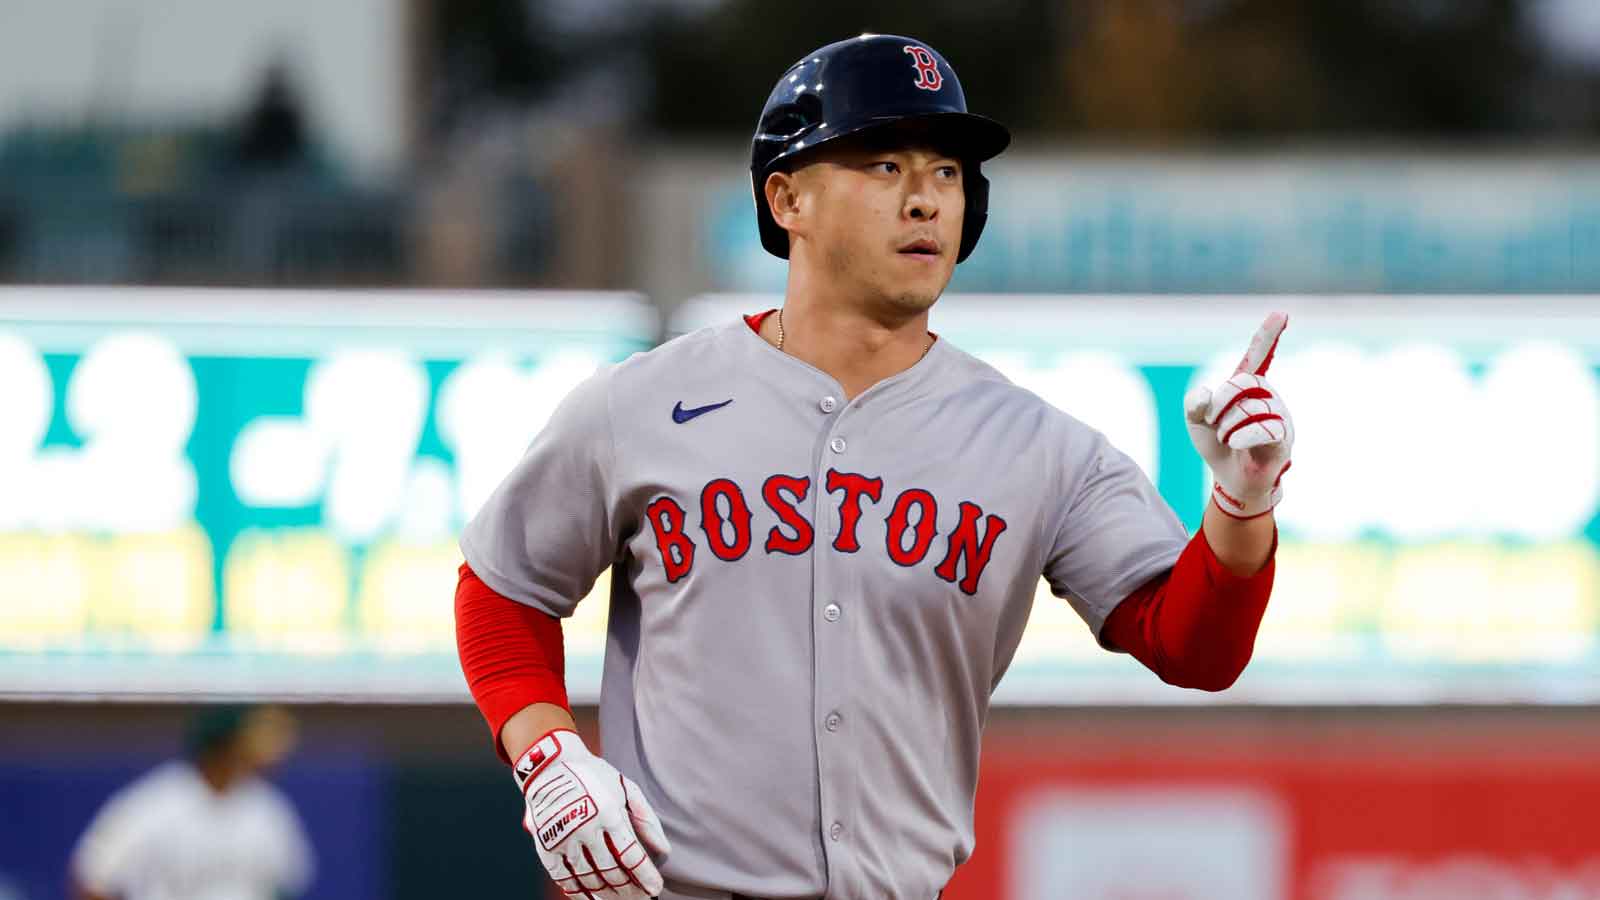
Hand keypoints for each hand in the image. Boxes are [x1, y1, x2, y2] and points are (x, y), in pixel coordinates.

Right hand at [514, 729, 670, 897]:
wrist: (549, 765)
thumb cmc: (594, 776)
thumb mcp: (626, 787)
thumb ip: (646, 819)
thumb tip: (664, 851)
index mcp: (609, 812)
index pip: (631, 856)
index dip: (645, 876)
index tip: (655, 889)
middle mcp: (585, 828)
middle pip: (612, 872)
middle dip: (630, 890)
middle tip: (640, 898)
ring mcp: (563, 839)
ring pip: (589, 879)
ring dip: (607, 895)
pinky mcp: (545, 846)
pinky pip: (564, 879)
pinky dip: (579, 893)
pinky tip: (592, 898)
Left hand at [1184, 312, 1294, 519]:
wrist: (1230, 478)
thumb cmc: (1216, 444)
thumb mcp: (1195, 421)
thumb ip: (1194, 403)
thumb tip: (1206, 396)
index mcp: (1246, 385)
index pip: (1258, 354)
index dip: (1267, 334)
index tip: (1281, 313)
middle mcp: (1267, 394)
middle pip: (1242, 383)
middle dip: (1220, 404)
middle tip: (1213, 423)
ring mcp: (1279, 414)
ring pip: (1250, 409)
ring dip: (1227, 427)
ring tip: (1228, 439)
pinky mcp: (1283, 436)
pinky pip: (1264, 429)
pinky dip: (1242, 437)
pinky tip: (1236, 443)